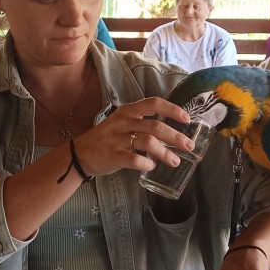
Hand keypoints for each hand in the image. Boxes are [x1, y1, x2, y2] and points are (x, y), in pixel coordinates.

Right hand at [76, 97, 194, 176]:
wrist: (80, 153)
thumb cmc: (107, 138)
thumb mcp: (122, 123)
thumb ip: (142, 123)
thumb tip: (171, 131)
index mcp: (128, 111)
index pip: (153, 103)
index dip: (172, 109)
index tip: (187, 119)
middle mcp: (124, 122)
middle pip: (156, 126)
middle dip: (176, 137)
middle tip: (189, 146)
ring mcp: (118, 139)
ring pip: (148, 142)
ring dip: (165, 153)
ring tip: (175, 161)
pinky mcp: (113, 155)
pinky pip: (134, 159)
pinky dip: (146, 163)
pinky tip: (150, 166)